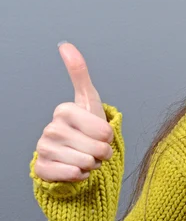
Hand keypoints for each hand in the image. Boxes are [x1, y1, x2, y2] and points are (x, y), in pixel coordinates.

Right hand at [33, 42, 114, 181]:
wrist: (73, 152)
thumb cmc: (85, 126)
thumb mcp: (88, 99)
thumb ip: (79, 72)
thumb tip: (65, 44)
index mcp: (64, 110)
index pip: (104, 132)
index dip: (109, 137)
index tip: (101, 133)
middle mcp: (51, 128)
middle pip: (97, 149)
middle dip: (102, 153)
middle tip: (94, 148)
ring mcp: (44, 148)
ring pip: (85, 163)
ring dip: (92, 164)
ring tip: (85, 157)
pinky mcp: (42, 168)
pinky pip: (72, 175)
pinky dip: (80, 176)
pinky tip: (75, 168)